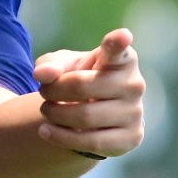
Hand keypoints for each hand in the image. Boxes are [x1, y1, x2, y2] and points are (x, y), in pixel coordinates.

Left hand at [31, 27, 144, 159]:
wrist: (94, 113)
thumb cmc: (79, 80)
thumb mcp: (62, 66)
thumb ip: (50, 65)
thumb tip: (42, 74)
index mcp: (122, 59)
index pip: (119, 50)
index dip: (118, 43)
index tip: (122, 35)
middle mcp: (134, 84)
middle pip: (81, 86)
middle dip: (53, 91)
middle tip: (44, 93)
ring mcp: (135, 112)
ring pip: (84, 116)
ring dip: (54, 114)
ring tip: (47, 110)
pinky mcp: (131, 138)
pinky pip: (91, 142)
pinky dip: (61, 137)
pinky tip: (46, 130)